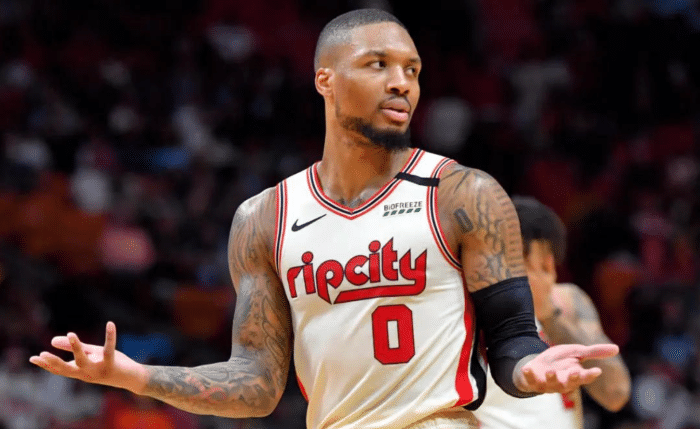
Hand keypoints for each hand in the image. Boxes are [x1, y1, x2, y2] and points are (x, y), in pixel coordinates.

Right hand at [29, 322, 146, 392]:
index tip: (32, 358)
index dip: (46, 365)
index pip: (59, 369)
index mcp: (80, 371)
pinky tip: (110, 323)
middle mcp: (87, 373)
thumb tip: (53, 340)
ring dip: (76, 348)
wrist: (131, 378)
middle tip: (42, 354)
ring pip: (84, 360)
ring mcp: (98, 369)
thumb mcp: (90, 355)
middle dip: (54, 362)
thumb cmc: (108, 365)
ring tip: (71, 334)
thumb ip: (75, 347)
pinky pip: (109, 348)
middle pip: (67, 369)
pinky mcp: (112, 363)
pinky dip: (110, 335)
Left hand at [516, 343, 618, 393]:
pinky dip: (529, 375)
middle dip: (573, 379)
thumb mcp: (576, 352)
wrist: (537, 365)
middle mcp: (563, 382)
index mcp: (575, 375)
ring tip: (551, 371)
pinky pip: (530, 380)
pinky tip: (527, 368)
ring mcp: (547, 383)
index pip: (585, 377)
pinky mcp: (533, 381)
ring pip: (551, 385)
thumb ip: (594, 352)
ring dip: (551, 378)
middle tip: (575, 372)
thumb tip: (617, 349)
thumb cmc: (560, 361)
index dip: (590, 375)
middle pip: (570, 383)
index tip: (597, 371)